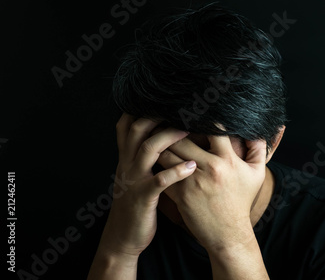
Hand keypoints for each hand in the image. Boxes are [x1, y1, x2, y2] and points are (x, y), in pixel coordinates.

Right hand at [97, 113, 196, 258]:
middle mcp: (127, 164)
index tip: (161, 98)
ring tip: (189, 129)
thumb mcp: (134, 176)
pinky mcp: (143, 198)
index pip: (126, 125)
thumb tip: (159, 135)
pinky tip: (191, 166)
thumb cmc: (136, 203)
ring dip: (169, 137)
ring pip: (148, 149)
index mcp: (126, 158)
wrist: (122, 237)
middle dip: (157, 116)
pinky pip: (159, 181)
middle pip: (137, 130)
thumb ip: (142, 157)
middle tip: (180, 107)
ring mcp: (134, 180)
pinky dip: (175, 172)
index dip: (140, 108)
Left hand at [157, 130, 267, 252]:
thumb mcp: (257, 174)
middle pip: (182, 139)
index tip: (195, 112)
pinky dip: (157, 165)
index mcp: (227, 160)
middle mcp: (209, 168)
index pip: (214, 130)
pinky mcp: (180, 194)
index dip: (204, 118)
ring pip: (168, 154)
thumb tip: (257, 130)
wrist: (228, 233)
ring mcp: (192, 182)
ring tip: (157, 137)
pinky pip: (163, 174)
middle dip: (173, 128)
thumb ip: (258, 149)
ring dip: (161, 145)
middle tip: (165, 120)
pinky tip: (154, 159)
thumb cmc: (242, 201)